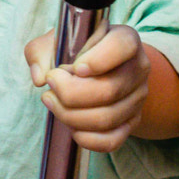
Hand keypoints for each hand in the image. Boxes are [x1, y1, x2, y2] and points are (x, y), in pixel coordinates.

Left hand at [25, 25, 149, 152]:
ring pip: (108, 118)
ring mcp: (138, 96)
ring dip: (71, 116)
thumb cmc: (72, 49)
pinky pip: (113, 140)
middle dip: (70, 94)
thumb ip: (40, 52)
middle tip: (50, 87)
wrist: (92, 66)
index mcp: (124, 39)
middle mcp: (138, 67)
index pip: (123, 46)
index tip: (73, 68)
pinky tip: (71, 129)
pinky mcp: (131, 120)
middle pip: (109, 90)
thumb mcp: (53, 41)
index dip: (98, 60)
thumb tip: (40, 78)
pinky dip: (88, 139)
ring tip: (52, 102)